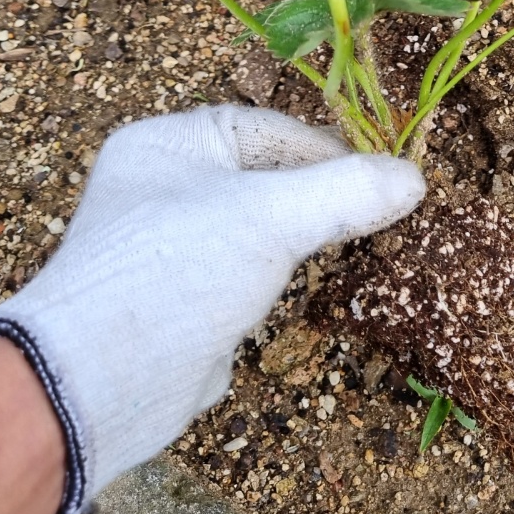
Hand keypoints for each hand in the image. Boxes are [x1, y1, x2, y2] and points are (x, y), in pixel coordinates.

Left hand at [0, 105, 423, 513]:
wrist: (99, 383)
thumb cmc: (175, 274)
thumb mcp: (270, 218)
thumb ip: (344, 192)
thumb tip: (415, 178)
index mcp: (168, 143)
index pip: (268, 129)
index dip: (328, 150)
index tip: (382, 177)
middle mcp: (165, 186)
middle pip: (267, 176)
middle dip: (323, 195)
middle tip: (378, 213)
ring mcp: (173, 245)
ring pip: (261, 226)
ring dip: (307, 236)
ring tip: (357, 247)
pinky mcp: (185, 299)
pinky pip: (249, 271)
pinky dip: (283, 276)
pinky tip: (314, 288)